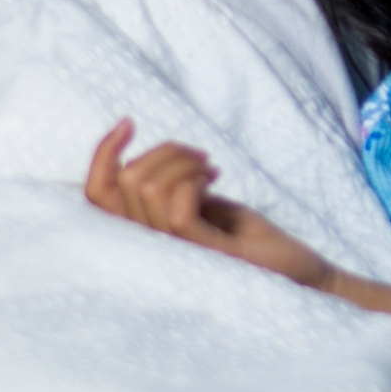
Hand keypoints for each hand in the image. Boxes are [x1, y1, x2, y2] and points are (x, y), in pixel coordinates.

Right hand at [83, 120, 347, 295]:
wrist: (293, 268)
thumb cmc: (245, 237)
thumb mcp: (196, 203)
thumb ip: (163, 189)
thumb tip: (133, 159)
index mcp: (143, 237)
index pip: (97, 197)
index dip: (103, 154)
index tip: (129, 123)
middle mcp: (149, 251)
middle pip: (126, 181)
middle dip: (165, 152)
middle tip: (201, 159)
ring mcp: (174, 256)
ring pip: (149, 188)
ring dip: (184, 161)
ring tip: (210, 170)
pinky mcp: (202, 256)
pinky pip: (178, 210)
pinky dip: (194, 181)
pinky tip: (214, 181)